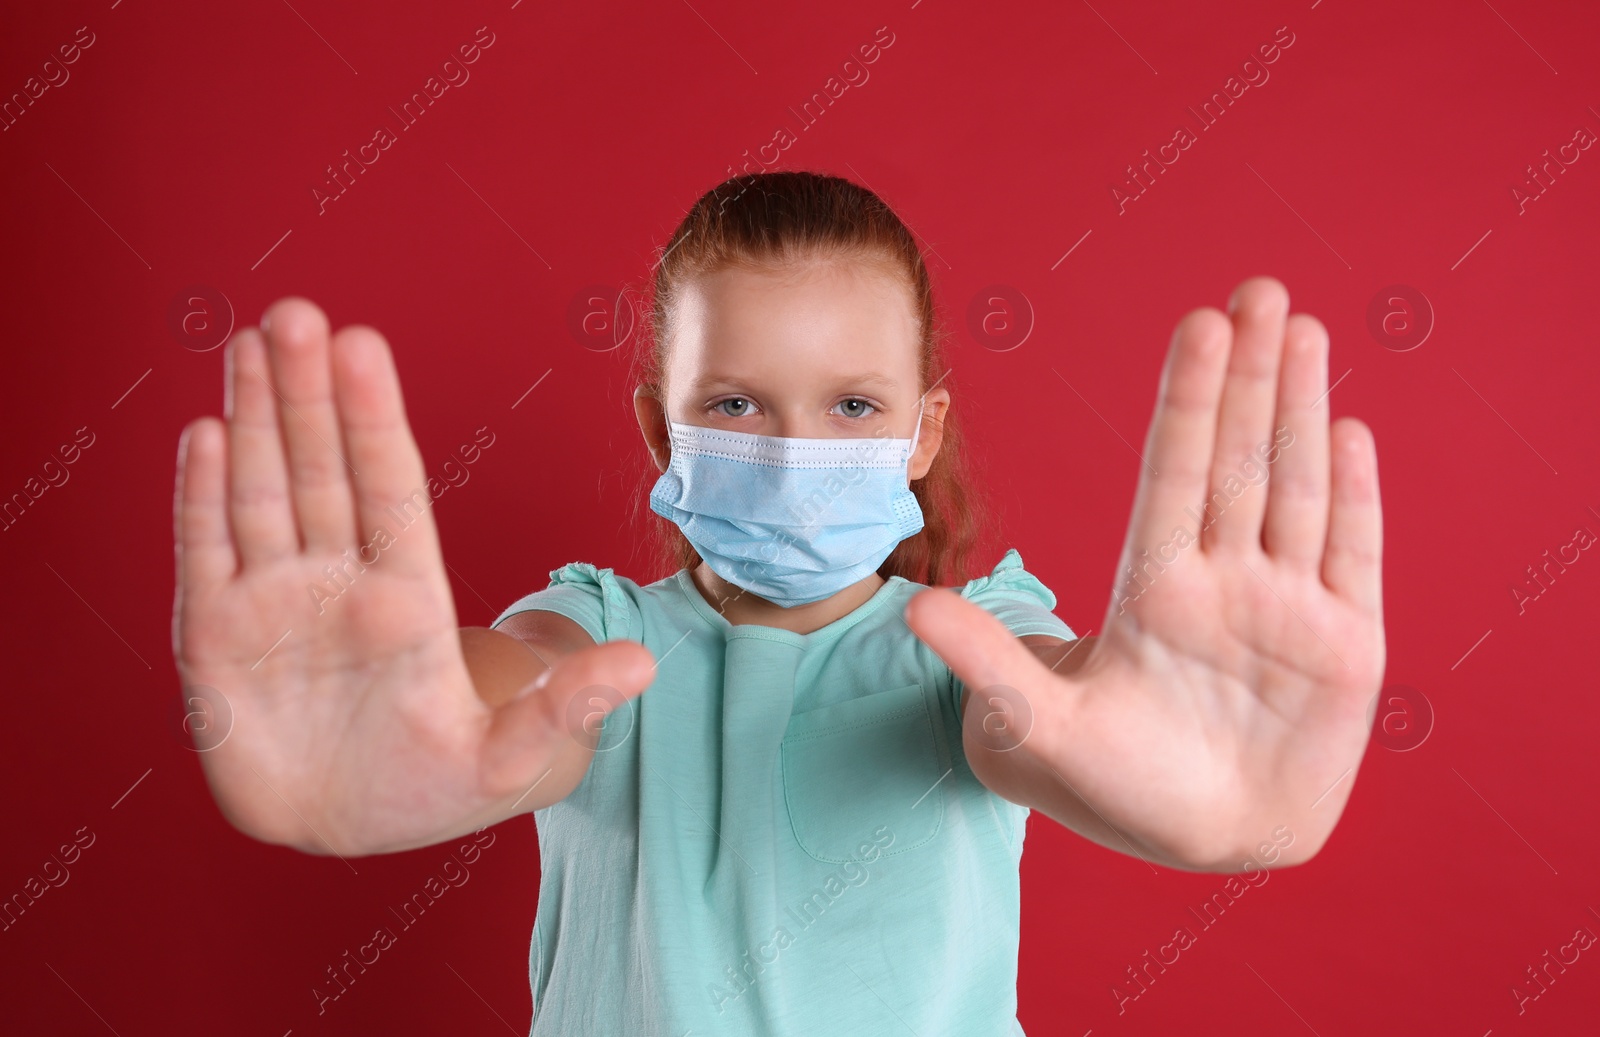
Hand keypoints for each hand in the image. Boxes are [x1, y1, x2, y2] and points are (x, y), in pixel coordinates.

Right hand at [171, 298, 652, 856]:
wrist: (348, 829)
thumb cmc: (434, 785)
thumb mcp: (508, 756)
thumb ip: (565, 707)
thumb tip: (644, 664)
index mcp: (408, 596)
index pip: (389, 487)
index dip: (372, 417)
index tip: (363, 346)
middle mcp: (339, 581)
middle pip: (322, 470)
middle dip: (308, 393)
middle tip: (298, 314)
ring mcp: (274, 602)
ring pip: (262, 492)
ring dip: (252, 418)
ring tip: (250, 341)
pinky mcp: (214, 638)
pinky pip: (204, 553)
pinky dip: (200, 497)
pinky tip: (205, 432)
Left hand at [905, 276, 1383, 869]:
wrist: (1203, 841)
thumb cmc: (1114, 785)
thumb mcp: (1042, 727)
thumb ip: (990, 663)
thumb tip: (912, 606)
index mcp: (1155, 589)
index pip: (1174, 473)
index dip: (1189, 400)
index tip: (1197, 324)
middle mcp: (1224, 579)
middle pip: (1238, 460)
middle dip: (1249, 377)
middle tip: (1258, 289)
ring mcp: (1287, 607)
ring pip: (1297, 489)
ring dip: (1302, 410)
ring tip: (1303, 329)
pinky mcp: (1346, 647)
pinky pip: (1353, 557)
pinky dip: (1356, 498)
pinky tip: (1349, 428)